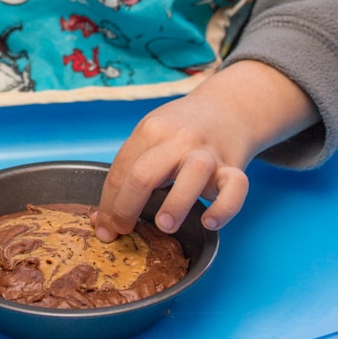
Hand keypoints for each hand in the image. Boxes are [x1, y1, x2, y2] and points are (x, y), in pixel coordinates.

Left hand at [93, 60, 318, 241]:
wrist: (227, 107)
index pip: (120, 170)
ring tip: (164, 225)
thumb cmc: (183, 127)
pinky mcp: (234, 166)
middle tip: (123, 231)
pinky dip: (223, 209)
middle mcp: (179, 139)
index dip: (107, 203)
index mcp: (152, 130)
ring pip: (193, 174)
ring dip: (175, 204)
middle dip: (127, 208)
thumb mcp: (153, 131)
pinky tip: (209, 222)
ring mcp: (208, 152)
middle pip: (145, 173)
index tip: (103, 227)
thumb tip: (107, 214)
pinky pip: (235, 188)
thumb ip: (133, 165)